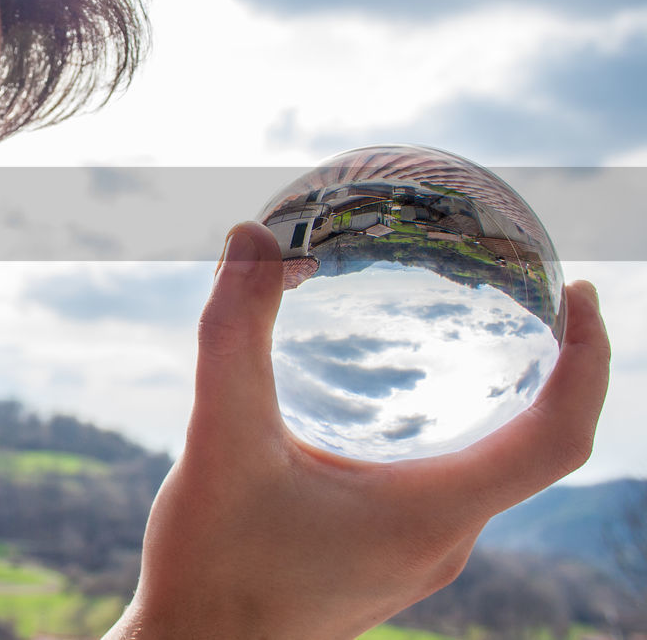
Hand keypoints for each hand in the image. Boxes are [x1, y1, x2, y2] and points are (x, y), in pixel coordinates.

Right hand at [105, 222, 609, 639]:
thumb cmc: (211, 566)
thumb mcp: (221, 439)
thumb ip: (234, 336)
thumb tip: (252, 236)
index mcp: (431, 514)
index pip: (559, 437)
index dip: (590, 360)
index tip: (578, 291)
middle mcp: (442, 541)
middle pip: (537, 449)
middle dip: (548, 368)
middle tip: (523, 292)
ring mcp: (417, 559)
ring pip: (490, 471)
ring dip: (499, 403)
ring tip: (466, 335)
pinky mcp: (387, 562)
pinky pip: (450, 491)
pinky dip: (452, 435)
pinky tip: (394, 409)